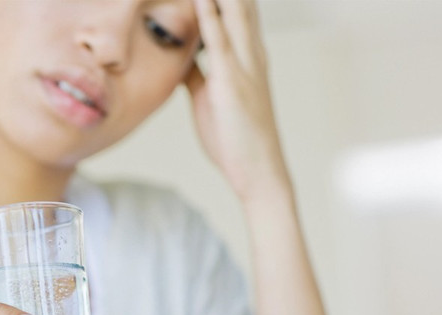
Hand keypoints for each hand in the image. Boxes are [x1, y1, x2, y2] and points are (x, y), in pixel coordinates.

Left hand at [184, 0, 291, 203]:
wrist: (258, 171)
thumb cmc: (234, 137)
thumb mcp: (209, 98)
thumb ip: (198, 74)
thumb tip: (183, 59)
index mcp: (248, 55)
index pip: (237, 6)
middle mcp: (251, 52)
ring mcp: (245, 65)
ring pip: (233, 9)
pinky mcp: (231, 82)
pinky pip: (218, 39)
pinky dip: (207, 13)